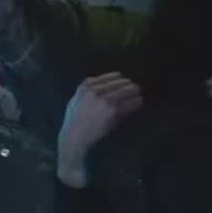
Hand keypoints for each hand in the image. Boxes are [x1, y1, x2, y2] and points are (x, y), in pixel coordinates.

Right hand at [56, 73, 142, 188]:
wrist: (74, 136)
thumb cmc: (74, 121)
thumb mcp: (75, 100)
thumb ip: (86, 90)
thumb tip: (98, 82)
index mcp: (86, 86)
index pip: (112, 76)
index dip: (120, 80)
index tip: (124, 84)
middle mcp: (96, 90)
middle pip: (123, 81)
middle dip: (129, 86)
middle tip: (134, 91)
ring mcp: (105, 100)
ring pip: (130, 89)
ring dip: (135, 93)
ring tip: (137, 97)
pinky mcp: (114, 110)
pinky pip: (133, 102)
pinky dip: (137, 102)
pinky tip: (138, 103)